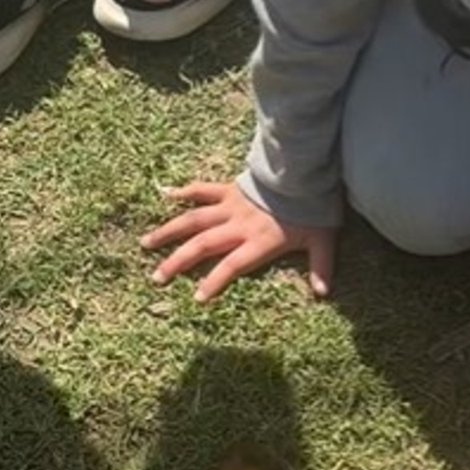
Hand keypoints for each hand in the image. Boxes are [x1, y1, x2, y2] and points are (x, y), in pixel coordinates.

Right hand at [139, 181, 336, 302]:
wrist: (304, 171)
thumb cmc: (314, 209)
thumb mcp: (322, 240)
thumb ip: (321, 267)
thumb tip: (325, 295)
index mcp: (258, 242)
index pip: (232, 266)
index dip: (215, 282)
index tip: (197, 298)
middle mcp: (238, 226)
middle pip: (202, 245)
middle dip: (177, 262)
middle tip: (156, 277)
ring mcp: (230, 206)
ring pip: (193, 219)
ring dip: (168, 231)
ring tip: (145, 243)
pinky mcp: (228, 189)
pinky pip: (202, 189)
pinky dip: (183, 191)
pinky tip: (164, 194)